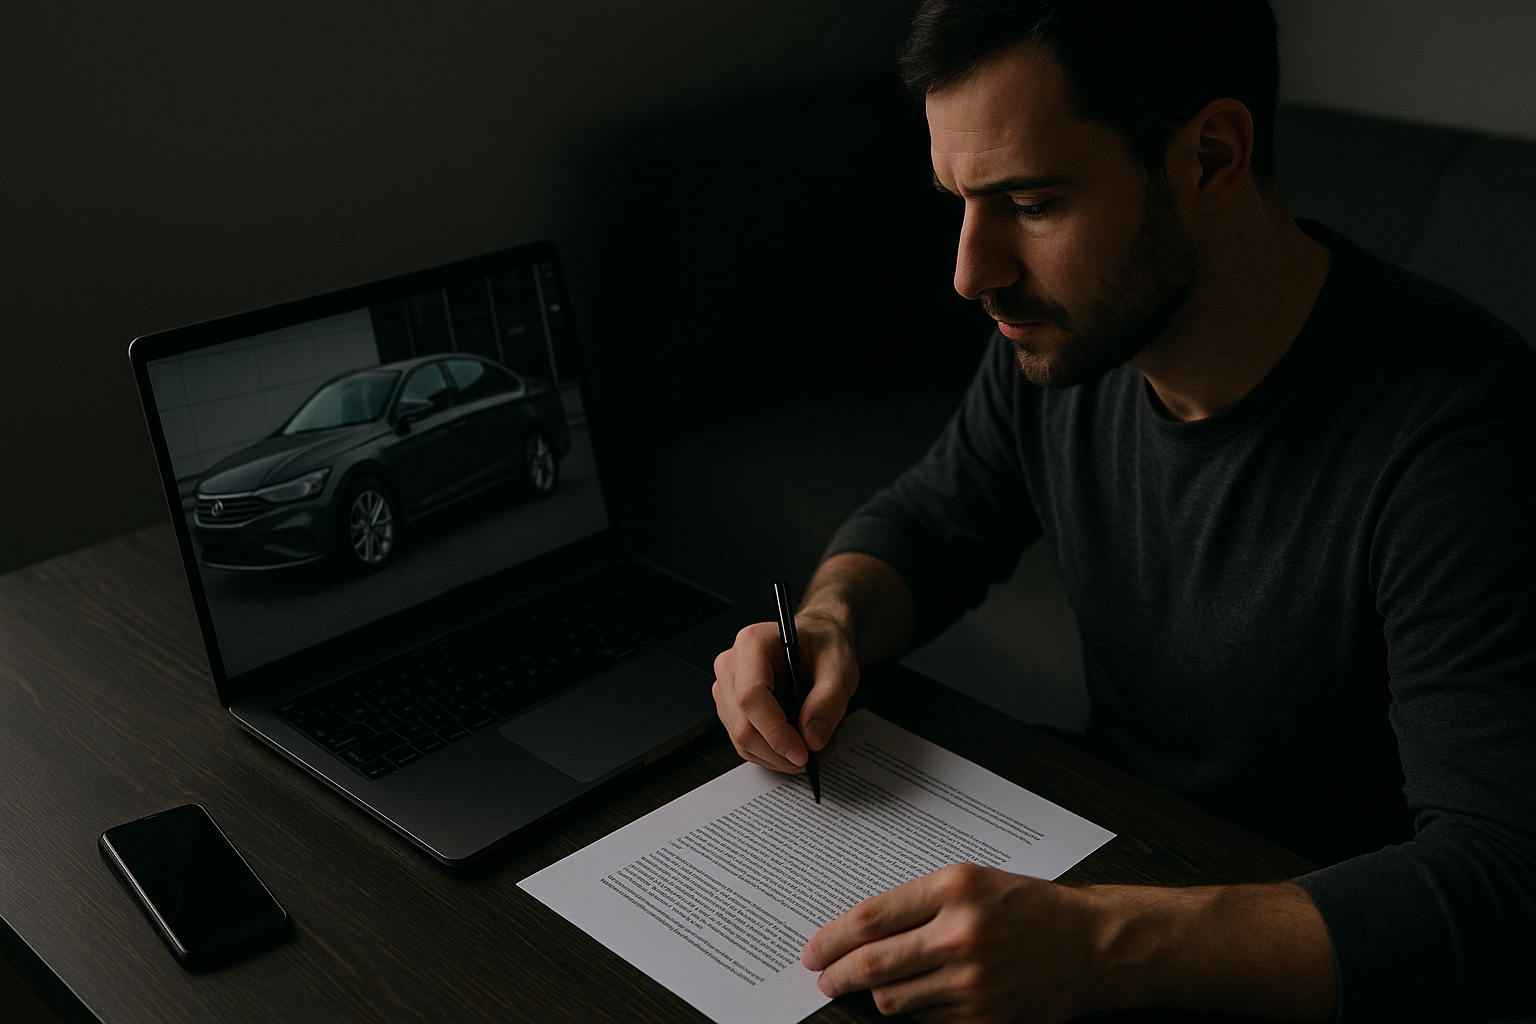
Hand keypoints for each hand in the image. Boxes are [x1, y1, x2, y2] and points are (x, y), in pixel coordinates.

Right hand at [711, 612, 859, 772]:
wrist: (817, 643)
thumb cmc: (823, 647)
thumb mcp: (839, 669)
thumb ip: (828, 701)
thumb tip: (812, 738)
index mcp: (752, 644)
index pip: (751, 697)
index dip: (775, 731)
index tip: (802, 753)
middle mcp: (731, 666)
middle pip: (743, 725)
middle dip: (778, 751)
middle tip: (812, 758)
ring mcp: (726, 690)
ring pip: (742, 741)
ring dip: (777, 756)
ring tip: (811, 747)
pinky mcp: (731, 710)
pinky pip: (746, 743)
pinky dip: (772, 753)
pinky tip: (796, 743)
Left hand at [801, 863, 1105, 1023]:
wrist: (1091, 945)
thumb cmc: (1029, 907)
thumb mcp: (972, 882)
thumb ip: (916, 903)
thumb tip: (858, 932)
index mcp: (954, 888)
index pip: (869, 919)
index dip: (831, 938)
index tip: (813, 949)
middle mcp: (961, 934)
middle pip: (872, 965)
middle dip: (836, 975)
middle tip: (822, 977)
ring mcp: (973, 982)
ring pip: (893, 999)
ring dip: (876, 995)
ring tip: (875, 985)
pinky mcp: (984, 1018)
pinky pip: (925, 1020)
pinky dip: (914, 1011)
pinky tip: (921, 996)